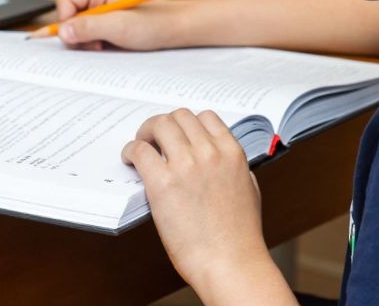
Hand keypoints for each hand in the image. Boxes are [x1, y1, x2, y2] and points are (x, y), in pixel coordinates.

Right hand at [54, 0, 184, 49]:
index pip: (66, 0)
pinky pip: (89, 32)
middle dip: (77, 33)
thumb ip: (89, 27)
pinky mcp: (107, 21)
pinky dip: (94, 42)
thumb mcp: (120, 27)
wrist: (176, 29)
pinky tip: (107, 46)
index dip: (66, 20)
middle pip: (69, 14)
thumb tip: (62, 31)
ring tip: (104, 45)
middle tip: (94, 44)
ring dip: (86, 40)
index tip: (76, 37)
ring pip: (78, 26)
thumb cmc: (155, 23)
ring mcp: (102, 8)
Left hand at [122, 109, 294, 304]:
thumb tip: (216, 158)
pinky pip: (140, 150)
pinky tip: (130, 161)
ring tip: (141, 146)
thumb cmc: (240, 235)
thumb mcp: (248, 189)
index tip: (177, 134)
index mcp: (232, 153)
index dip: (187, 123)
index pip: (205, 117)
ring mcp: (186, 165)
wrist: (230, 263)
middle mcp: (210, 153)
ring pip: (160, 125)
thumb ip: (234, 167)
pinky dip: (131, 150)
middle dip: (164, 125)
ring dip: (146, 132)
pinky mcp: (163, 183)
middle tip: (154, 139)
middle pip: (179, 116)